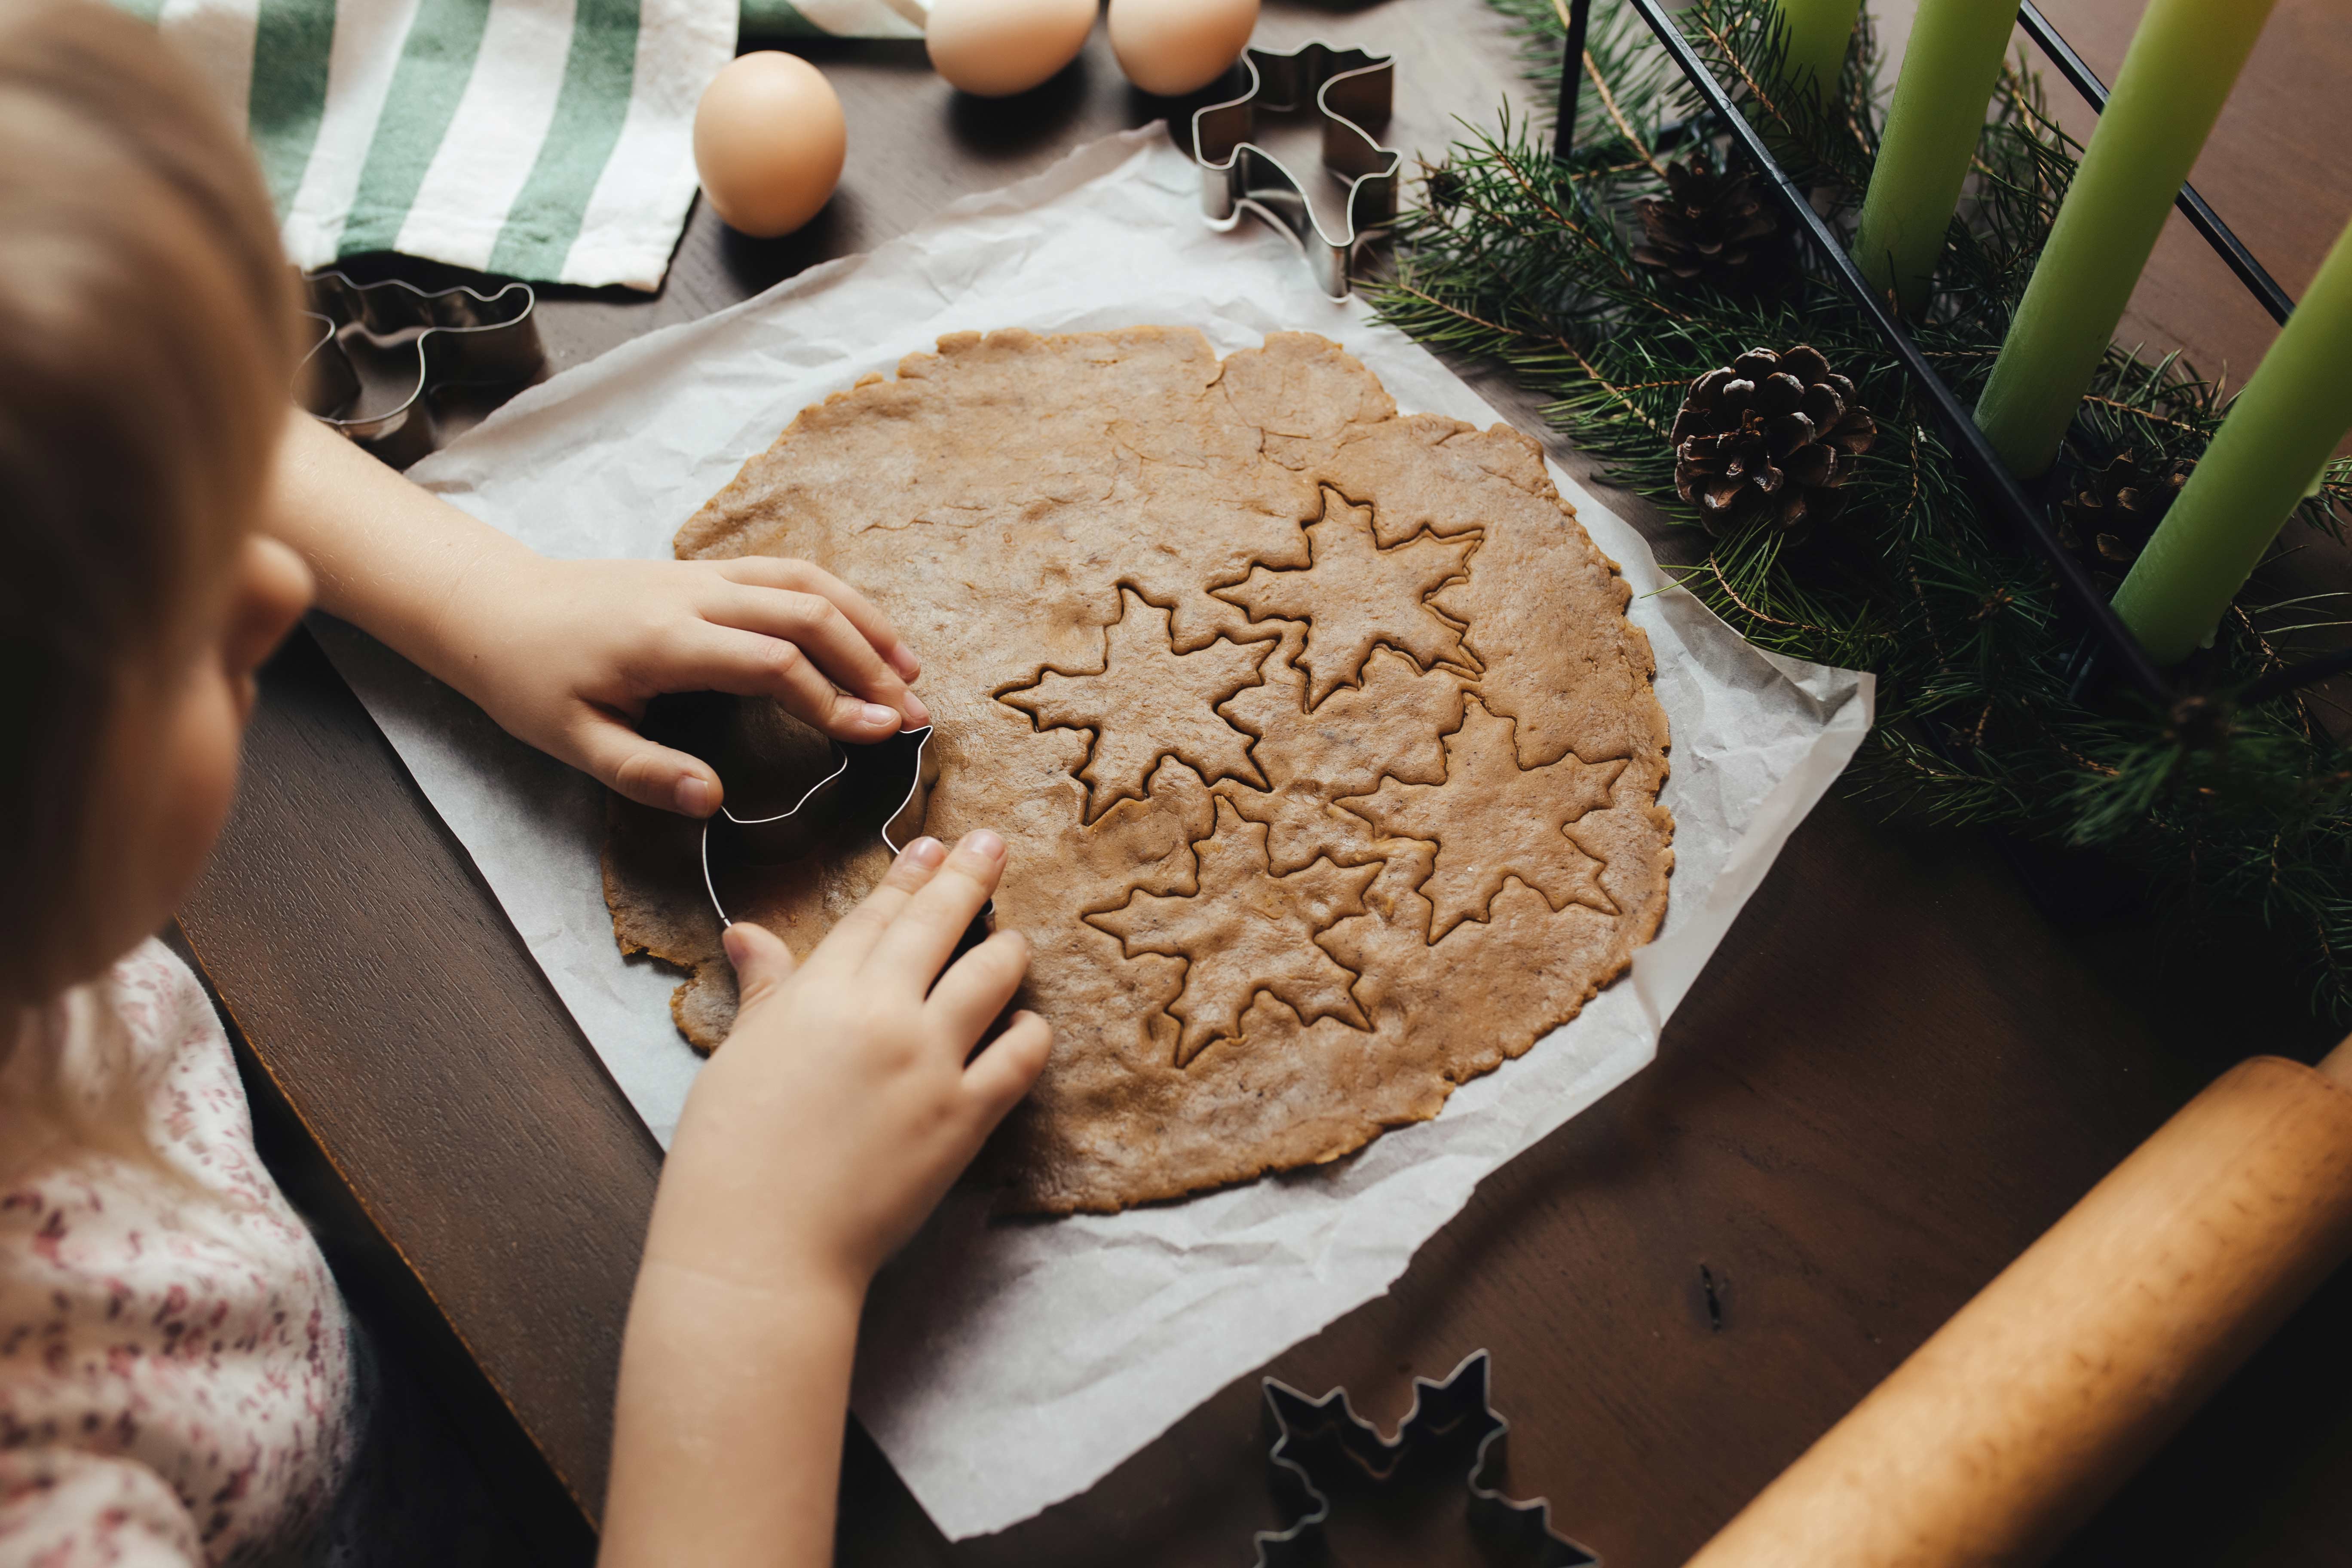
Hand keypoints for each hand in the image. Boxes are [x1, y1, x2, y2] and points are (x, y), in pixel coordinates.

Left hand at [440, 554, 929, 816]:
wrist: (493, 607)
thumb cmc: (530, 679)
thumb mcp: (572, 741)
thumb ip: (646, 774)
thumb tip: (716, 801)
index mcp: (665, 641)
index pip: (773, 662)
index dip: (833, 698)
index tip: (877, 734)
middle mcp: (695, 595)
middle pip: (807, 614)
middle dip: (871, 664)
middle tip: (915, 714)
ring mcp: (703, 574)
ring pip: (806, 583)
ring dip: (866, 623)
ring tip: (911, 669)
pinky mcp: (705, 570)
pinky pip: (787, 572)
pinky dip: (837, 599)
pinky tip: (863, 631)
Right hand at [601, 835, 1042, 1567]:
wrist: (759, 1245)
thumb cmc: (731, 1154)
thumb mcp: (738, 1054)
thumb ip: (766, 990)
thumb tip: (749, 934)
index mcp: (820, 992)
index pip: (878, 914)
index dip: (911, 874)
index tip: (935, 846)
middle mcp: (883, 1012)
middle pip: (941, 922)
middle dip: (972, 874)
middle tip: (993, 844)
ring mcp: (931, 1061)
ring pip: (993, 975)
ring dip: (1007, 949)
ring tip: (1013, 941)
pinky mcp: (965, 1117)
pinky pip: (1021, 1057)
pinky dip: (1030, 1032)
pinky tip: (1028, 1025)